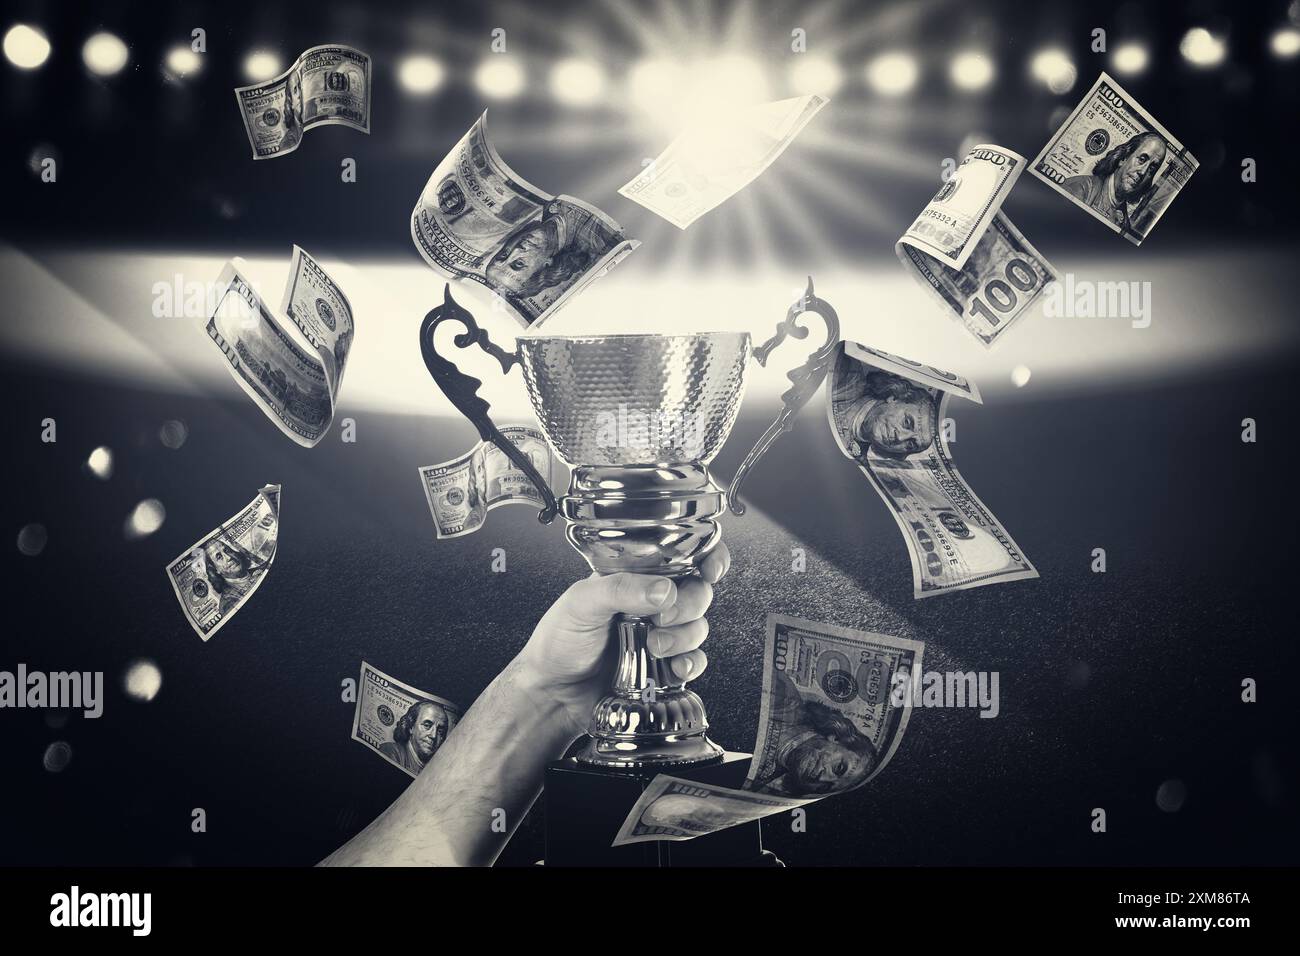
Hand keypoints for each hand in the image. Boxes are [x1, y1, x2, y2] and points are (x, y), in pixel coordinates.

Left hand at [515, 543, 730, 737]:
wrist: (552, 693)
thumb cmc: (558, 641)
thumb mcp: (581, 602)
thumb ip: (621, 588)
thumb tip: (664, 589)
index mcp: (634, 576)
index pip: (681, 556)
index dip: (706, 557)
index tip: (709, 569)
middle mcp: (651, 603)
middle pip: (698, 591)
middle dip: (689, 604)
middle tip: (661, 617)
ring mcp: (661, 635)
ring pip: (699, 627)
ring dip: (684, 636)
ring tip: (653, 646)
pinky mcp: (664, 668)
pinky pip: (695, 662)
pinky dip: (690, 663)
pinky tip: (673, 668)